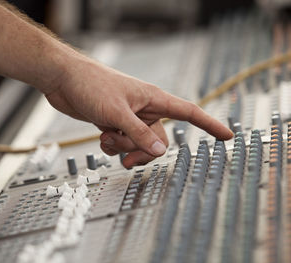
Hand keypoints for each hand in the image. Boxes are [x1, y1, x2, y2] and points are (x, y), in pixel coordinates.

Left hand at [45, 55, 232, 167]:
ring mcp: (129, 118)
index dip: (209, 125)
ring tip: (107, 136)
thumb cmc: (91, 85)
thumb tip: (160, 153)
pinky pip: (122, 143)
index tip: (226, 136)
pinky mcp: (115, 123)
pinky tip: (102, 136)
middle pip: (158, 140)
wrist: (64, 79)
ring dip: (124, 148)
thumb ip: (139, 135)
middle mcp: (144, 110)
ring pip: (139, 144)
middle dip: (142, 150)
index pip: (189, 112)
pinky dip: (113, 146)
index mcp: (153, 100)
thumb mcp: (117, 113)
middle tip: (127, 155)